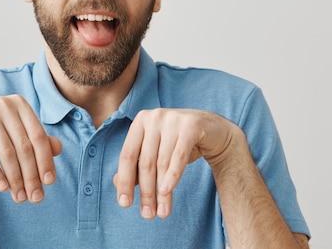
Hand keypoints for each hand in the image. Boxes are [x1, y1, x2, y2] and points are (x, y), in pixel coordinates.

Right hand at [0, 94, 61, 203]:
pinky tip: (3, 188)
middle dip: (31, 175)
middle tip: (34, 198)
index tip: (49, 183)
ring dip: (15, 178)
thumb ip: (36, 140)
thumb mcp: (14, 134)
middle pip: (24, 146)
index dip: (45, 160)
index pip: (38, 136)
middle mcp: (4, 104)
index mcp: (20, 103)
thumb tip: (59, 149)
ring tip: (19, 197)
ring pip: (6, 152)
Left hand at [113, 108, 237, 218]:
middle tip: (148, 215)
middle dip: (146, 192)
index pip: (127, 155)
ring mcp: (172, 119)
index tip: (125, 204)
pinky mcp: (191, 126)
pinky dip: (173, 175)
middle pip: (145, 162)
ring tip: (163, 212)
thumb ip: (137, 166)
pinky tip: (167, 192)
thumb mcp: (156, 153)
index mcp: (140, 122)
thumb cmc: (179, 143)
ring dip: (162, 192)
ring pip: (163, 162)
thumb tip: (117, 184)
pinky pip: (179, 156)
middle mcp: (154, 117)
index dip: (124, 181)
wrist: (214, 131)